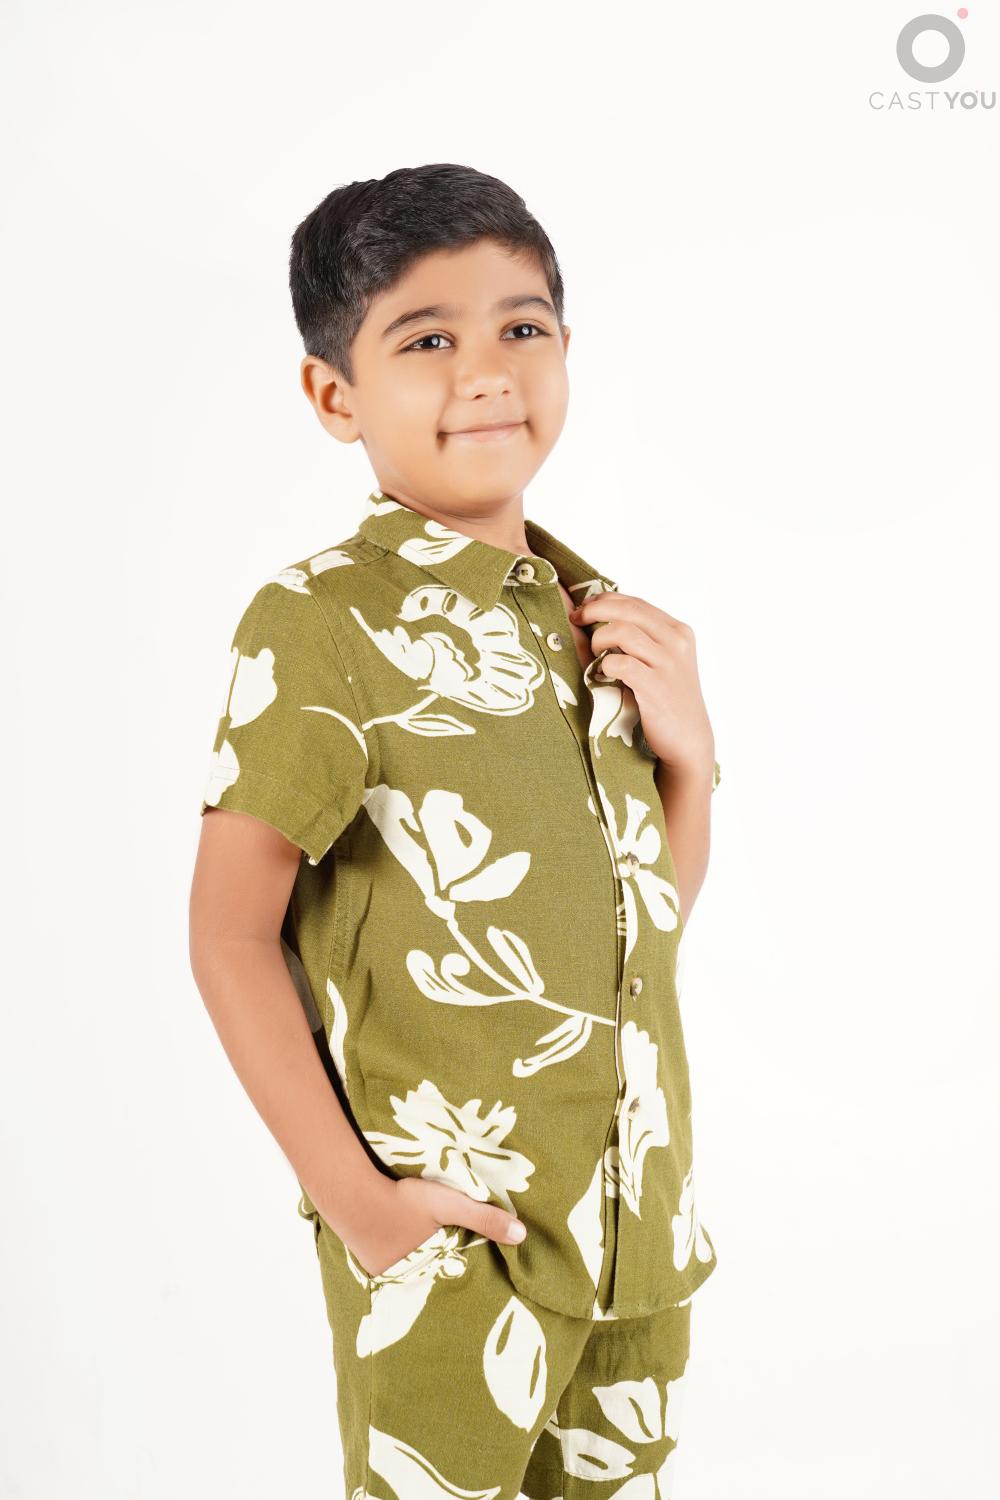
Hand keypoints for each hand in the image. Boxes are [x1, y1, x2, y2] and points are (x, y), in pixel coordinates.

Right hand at [341, 1173, 526, 1278]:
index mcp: (430, 1266)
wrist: (351, 1194)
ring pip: (410, 1269)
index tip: (467, 1255)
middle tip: (443, 1250)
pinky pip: (389, 1263)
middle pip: (431, 1272)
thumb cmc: (404, 1199)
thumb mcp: (449, 1204)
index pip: (454, 1271)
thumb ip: (485, 1219)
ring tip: (421, 1245)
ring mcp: (384, 1273)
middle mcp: (406, 1278)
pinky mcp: (368, 1265)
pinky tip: (396, 1239)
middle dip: (439, 1265)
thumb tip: (522, 1237)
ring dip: (415, 1259)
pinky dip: (395, 1254)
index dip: (461, 1261)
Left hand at [569, 592, 714, 777]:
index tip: (583, 609)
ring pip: (622, 631)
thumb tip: (600, 616)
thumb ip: (643, 638)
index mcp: (677, 630)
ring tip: (595, 655)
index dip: (603, 600)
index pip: (635, 602)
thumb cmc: (667, 698)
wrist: (688, 739)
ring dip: (598, 640)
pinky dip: (604, 666)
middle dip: (593, 610)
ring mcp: (668, 664)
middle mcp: (676, 641)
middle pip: (627, 610)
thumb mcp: (663, 660)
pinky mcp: (656, 687)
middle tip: (576, 620)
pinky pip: (621, 663)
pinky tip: (601, 675)